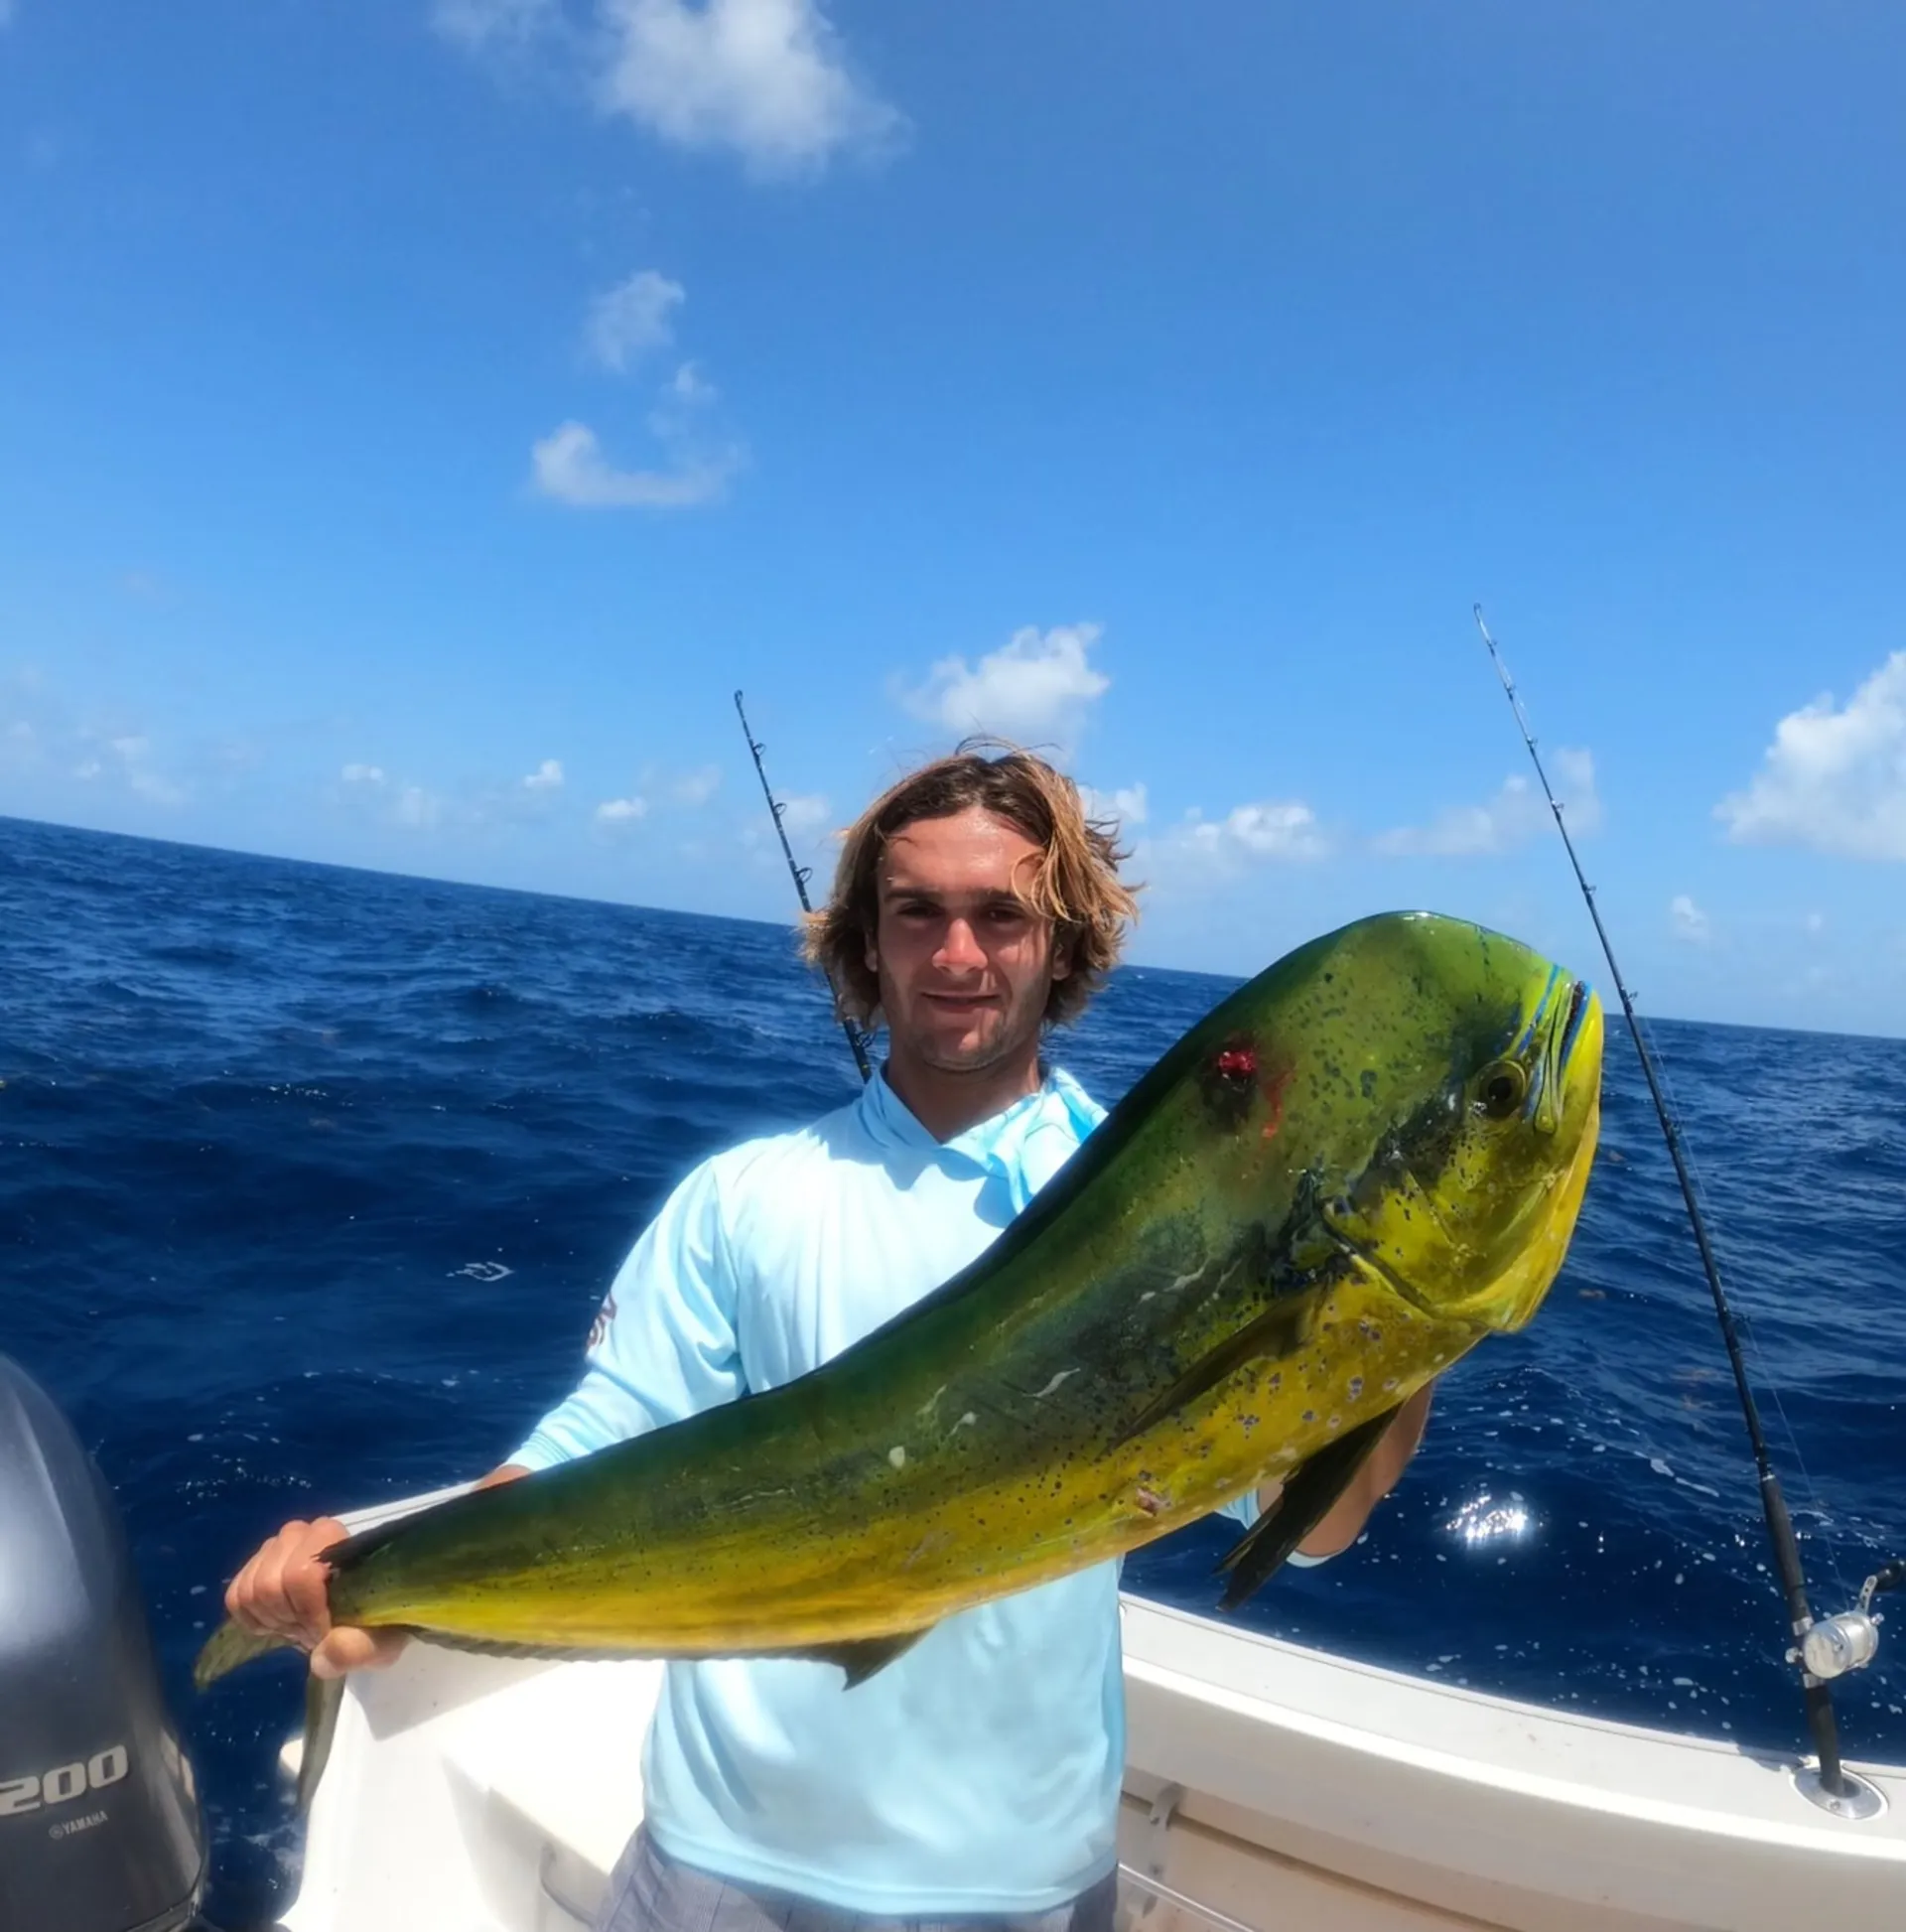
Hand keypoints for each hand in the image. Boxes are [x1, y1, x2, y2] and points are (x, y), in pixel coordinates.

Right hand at [224, 1517, 408, 1678]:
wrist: (360, 1612)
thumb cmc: (376, 1621)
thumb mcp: (382, 1642)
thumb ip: (357, 1648)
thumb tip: (322, 1656)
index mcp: (338, 1540)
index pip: (300, 1574)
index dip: (307, 1614)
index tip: (324, 1633)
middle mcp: (303, 1532)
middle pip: (270, 1584)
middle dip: (288, 1619)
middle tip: (309, 1632)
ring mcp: (275, 1546)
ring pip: (250, 1589)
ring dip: (271, 1619)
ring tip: (297, 1626)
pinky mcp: (255, 1563)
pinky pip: (236, 1596)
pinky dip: (252, 1618)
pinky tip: (278, 1622)